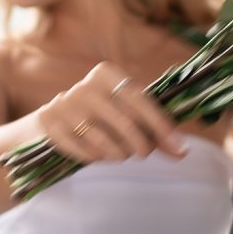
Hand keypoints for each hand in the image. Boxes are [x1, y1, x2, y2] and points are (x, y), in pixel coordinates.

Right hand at [37, 62, 188, 163]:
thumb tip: (182, 151)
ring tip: (120, 154)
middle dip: (141, 144)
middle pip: (125, 122)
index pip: (140, 100)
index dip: (161, 125)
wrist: (51, 123)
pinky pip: (83, 152)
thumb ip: (153, 131)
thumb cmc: (98, 117)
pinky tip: (97, 155)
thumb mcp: (124, 114)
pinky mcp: (50, 124)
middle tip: (142, 152)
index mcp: (106, 74)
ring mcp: (65, 104)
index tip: (179, 148)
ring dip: (118, 154)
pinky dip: (96, 158)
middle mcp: (85, 86)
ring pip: (105, 141)